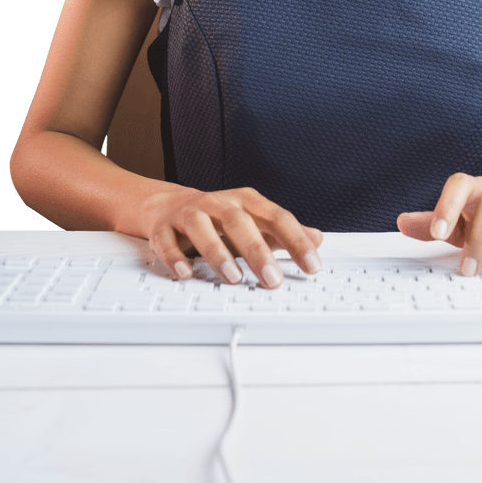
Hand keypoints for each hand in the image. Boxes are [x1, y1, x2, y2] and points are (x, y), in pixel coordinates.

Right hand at [141, 184, 322, 288]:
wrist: (170, 205)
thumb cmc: (220, 219)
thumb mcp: (256, 221)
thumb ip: (285, 233)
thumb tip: (318, 239)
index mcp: (247, 202)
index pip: (277, 218)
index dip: (296, 241)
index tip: (312, 265)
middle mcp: (219, 204)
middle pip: (240, 222)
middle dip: (258, 252)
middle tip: (273, 280)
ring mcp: (190, 213)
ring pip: (202, 227)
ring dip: (218, 253)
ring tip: (234, 278)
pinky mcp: (164, 227)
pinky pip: (167, 241)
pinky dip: (175, 256)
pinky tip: (186, 273)